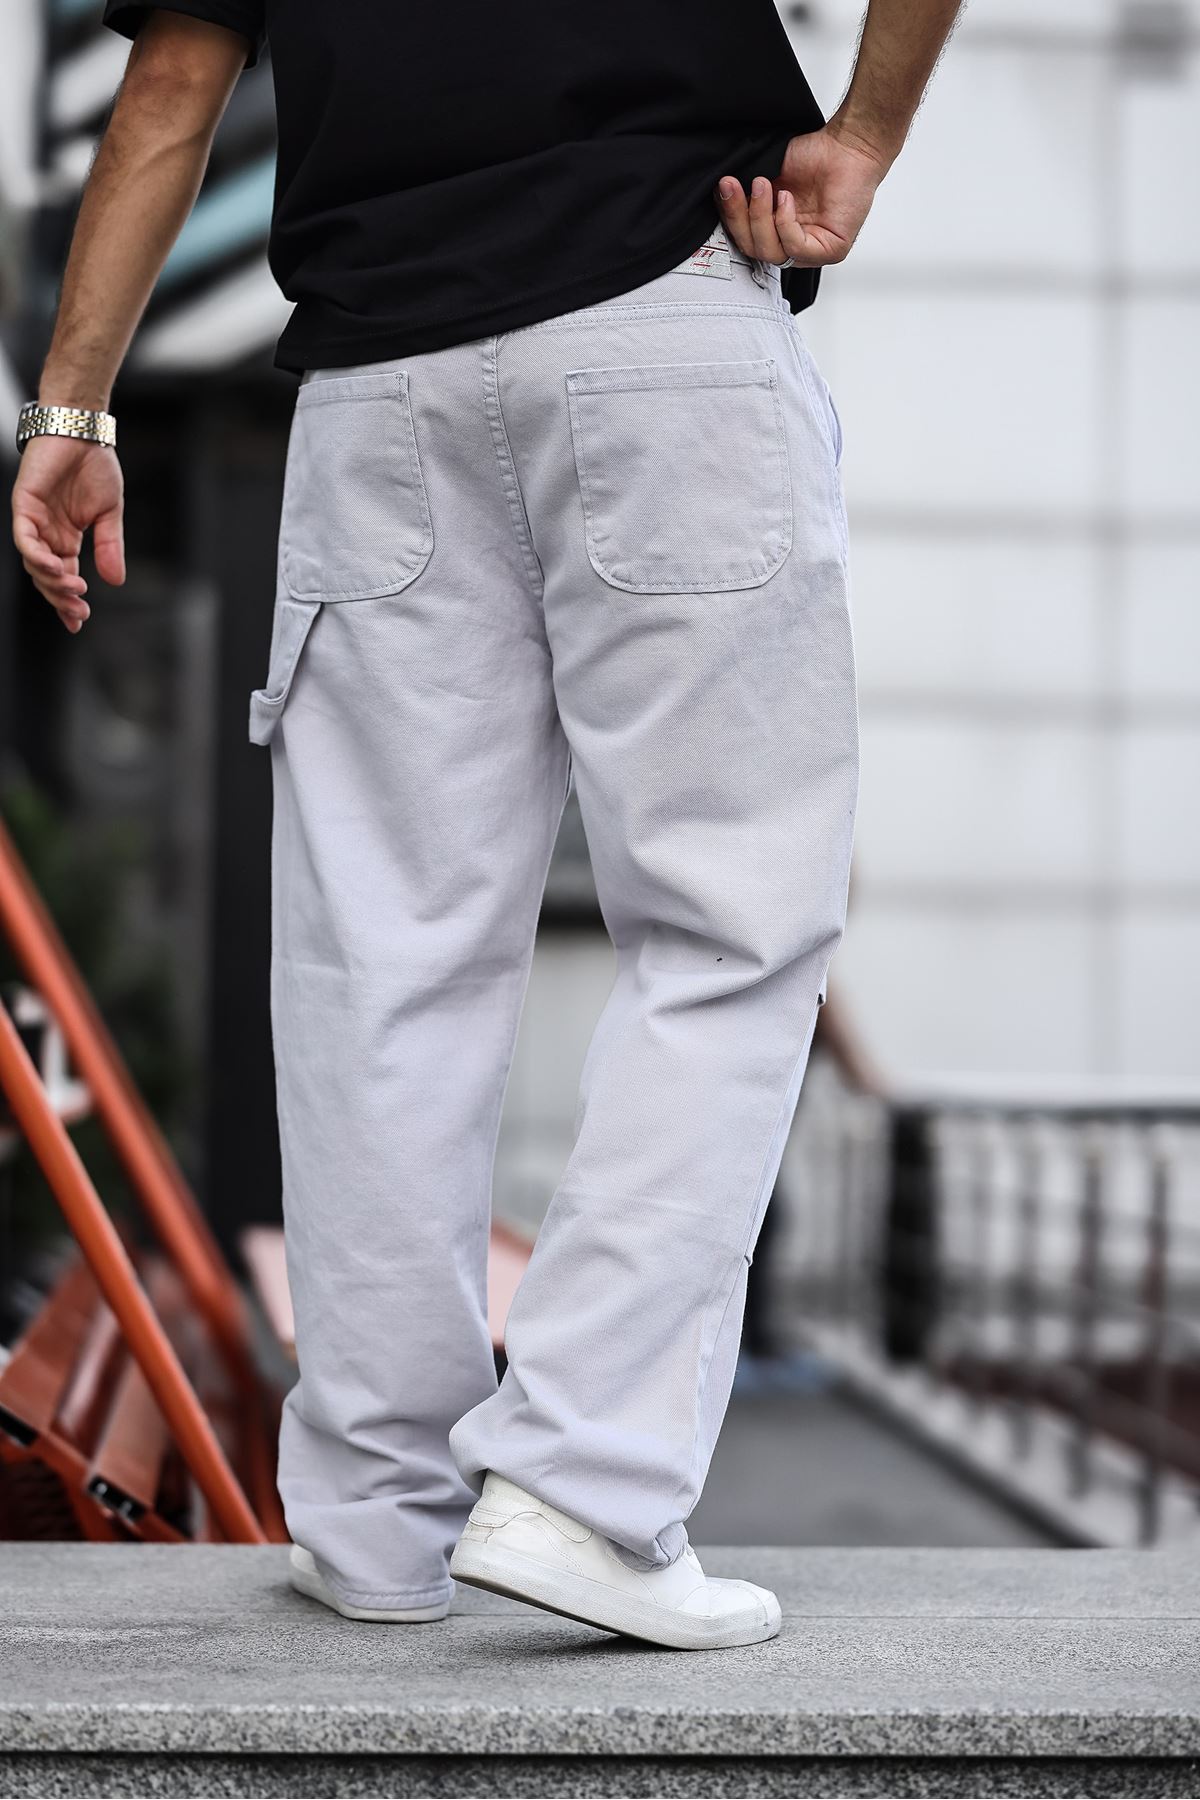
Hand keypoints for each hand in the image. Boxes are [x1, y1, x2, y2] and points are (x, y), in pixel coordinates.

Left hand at [11, 435, 125, 632]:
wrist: (84, 431)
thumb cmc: (96, 466)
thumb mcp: (110, 515)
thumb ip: (110, 547)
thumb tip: (116, 582)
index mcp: (66, 538)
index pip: (63, 577)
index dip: (67, 602)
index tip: (79, 623)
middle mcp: (47, 533)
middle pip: (47, 577)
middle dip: (61, 599)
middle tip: (79, 613)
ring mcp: (34, 520)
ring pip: (34, 563)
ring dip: (52, 581)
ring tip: (74, 590)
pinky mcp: (24, 504)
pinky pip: (24, 538)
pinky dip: (36, 555)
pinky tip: (54, 567)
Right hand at [715, 123, 888, 267]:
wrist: (847, 145)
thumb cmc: (814, 157)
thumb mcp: (769, 176)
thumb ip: (745, 193)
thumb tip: (718, 197)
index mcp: (775, 231)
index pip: (744, 239)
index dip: (730, 217)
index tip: (723, 187)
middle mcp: (791, 245)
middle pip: (753, 249)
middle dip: (740, 218)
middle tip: (736, 186)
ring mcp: (812, 252)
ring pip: (771, 252)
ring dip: (760, 217)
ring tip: (764, 185)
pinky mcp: (832, 251)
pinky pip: (796, 248)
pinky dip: (785, 223)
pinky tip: (787, 198)